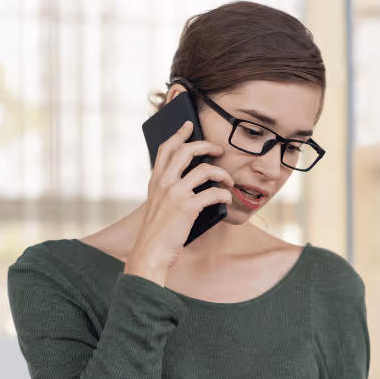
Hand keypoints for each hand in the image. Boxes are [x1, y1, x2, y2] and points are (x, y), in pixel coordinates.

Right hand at [126, 120, 234, 285]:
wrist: (150, 252)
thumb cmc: (158, 232)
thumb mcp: (158, 205)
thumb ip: (169, 190)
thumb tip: (194, 179)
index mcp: (156, 181)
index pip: (166, 149)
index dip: (179, 134)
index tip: (189, 125)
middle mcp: (163, 183)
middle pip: (187, 151)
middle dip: (206, 145)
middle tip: (219, 150)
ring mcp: (175, 193)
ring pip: (205, 169)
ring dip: (223, 173)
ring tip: (229, 181)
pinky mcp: (187, 207)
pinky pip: (214, 192)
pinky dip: (224, 195)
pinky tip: (227, 199)